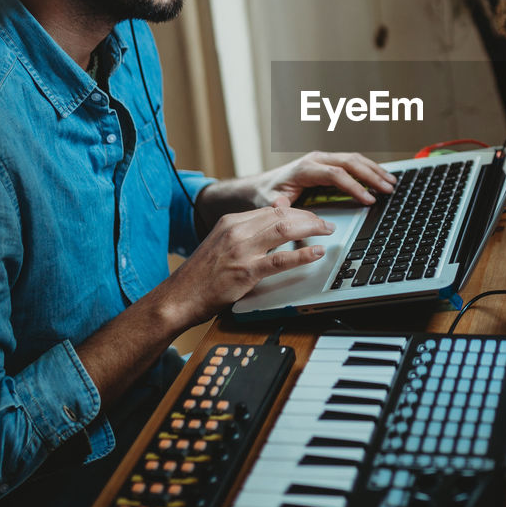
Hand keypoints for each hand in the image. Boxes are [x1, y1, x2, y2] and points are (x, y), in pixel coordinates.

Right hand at [160, 198, 334, 324]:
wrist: (178, 297)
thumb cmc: (201, 274)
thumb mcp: (221, 241)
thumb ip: (248, 228)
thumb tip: (277, 209)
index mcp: (231, 222)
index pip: (273, 209)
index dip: (298, 211)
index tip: (312, 216)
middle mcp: (237, 231)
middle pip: (282, 215)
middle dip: (309, 217)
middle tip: (326, 223)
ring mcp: (241, 251)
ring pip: (284, 230)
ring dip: (311, 228)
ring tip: (327, 231)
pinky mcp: (246, 272)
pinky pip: (280, 260)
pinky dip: (302, 254)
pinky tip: (317, 252)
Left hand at [252, 151, 396, 205]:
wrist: (262, 185)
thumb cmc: (268, 193)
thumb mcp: (269, 202)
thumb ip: (278, 206)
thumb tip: (283, 208)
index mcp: (305, 168)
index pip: (336, 174)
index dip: (354, 186)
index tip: (369, 199)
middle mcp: (316, 159)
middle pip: (350, 162)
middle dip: (371, 175)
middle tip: (388, 189)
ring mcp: (323, 159)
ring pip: (354, 159)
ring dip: (374, 170)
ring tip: (391, 182)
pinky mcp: (328, 162)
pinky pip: (352, 162)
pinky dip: (368, 169)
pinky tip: (380, 177)